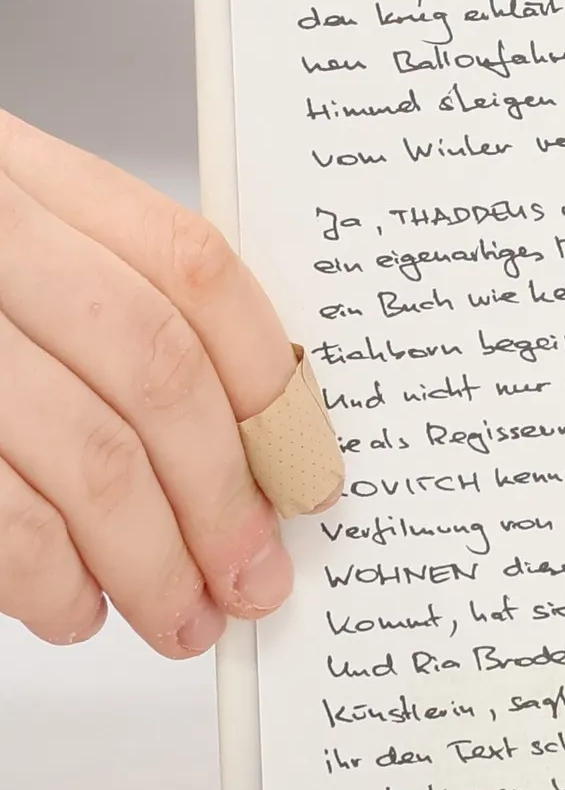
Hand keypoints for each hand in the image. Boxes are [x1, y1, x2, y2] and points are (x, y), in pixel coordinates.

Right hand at [0, 111, 300, 655]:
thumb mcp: (0, 246)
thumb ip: (98, 305)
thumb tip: (242, 443)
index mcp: (13, 173)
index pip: (191, 269)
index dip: (272, 383)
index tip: (309, 473)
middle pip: (154, 374)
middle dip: (223, 498)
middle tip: (254, 578)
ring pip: (84, 455)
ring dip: (152, 560)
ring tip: (179, 616)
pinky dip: (47, 581)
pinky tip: (72, 608)